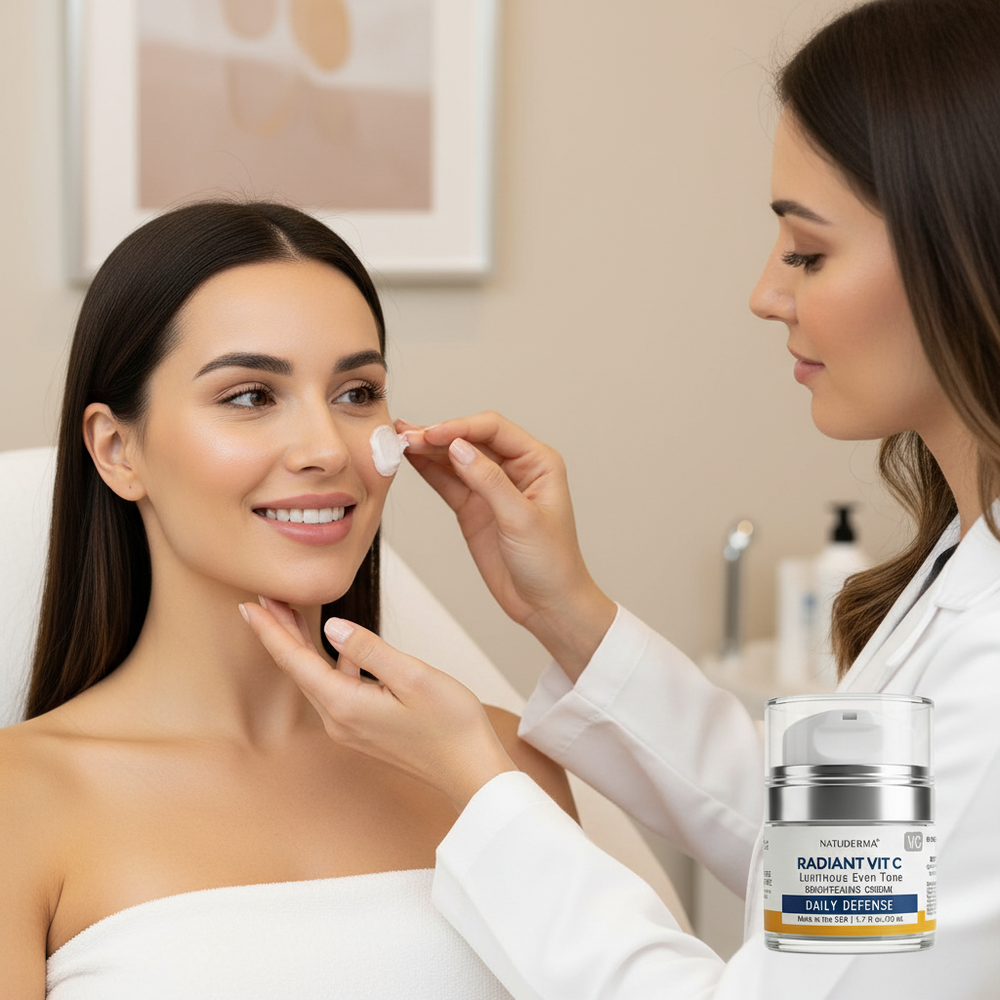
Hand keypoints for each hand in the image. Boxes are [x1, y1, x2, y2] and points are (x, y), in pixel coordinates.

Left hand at [240, 598, 517, 810]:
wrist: (470, 770)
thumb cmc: (451, 725)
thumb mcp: (414, 676)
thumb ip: (369, 649)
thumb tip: (332, 627)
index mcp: (345, 705)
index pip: (295, 661)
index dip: (270, 630)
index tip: (250, 605)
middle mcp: (339, 720)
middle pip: (298, 669)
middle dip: (279, 632)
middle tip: (262, 599)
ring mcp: (350, 726)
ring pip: (314, 677)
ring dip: (301, 644)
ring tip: (290, 612)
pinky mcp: (363, 727)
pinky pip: (334, 687)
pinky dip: (327, 660)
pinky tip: (337, 644)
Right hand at [398, 412, 615, 678]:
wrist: (547, 605)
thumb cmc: (551, 563)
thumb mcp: (521, 520)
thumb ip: (489, 481)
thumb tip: (458, 448)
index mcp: (538, 462)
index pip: (493, 429)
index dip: (460, 427)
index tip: (432, 434)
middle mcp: (515, 468)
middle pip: (470, 439)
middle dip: (439, 435)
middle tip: (407, 436)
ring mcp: (491, 488)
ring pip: (455, 459)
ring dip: (428, 450)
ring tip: (399, 441)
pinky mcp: (474, 508)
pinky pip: (447, 482)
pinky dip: (428, 471)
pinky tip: (410, 459)